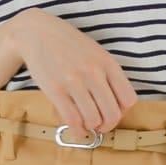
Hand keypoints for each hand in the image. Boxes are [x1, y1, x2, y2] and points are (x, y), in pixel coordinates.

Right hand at [7, 9, 137, 137]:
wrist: (37, 33)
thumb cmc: (69, 45)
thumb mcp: (96, 53)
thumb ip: (108, 76)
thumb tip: (115, 107)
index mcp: (108, 63)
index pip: (128, 100)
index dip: (123, 112)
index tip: (113, 113)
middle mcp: (94, 73)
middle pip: (112, 114)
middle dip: (107, 126)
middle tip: (100, 125)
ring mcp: (74, 82)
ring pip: (93, 120)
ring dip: (91, 128)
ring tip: (86, 124)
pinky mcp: (55, 90)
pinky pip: (72, 120)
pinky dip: (77, 131)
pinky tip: (76, 130)